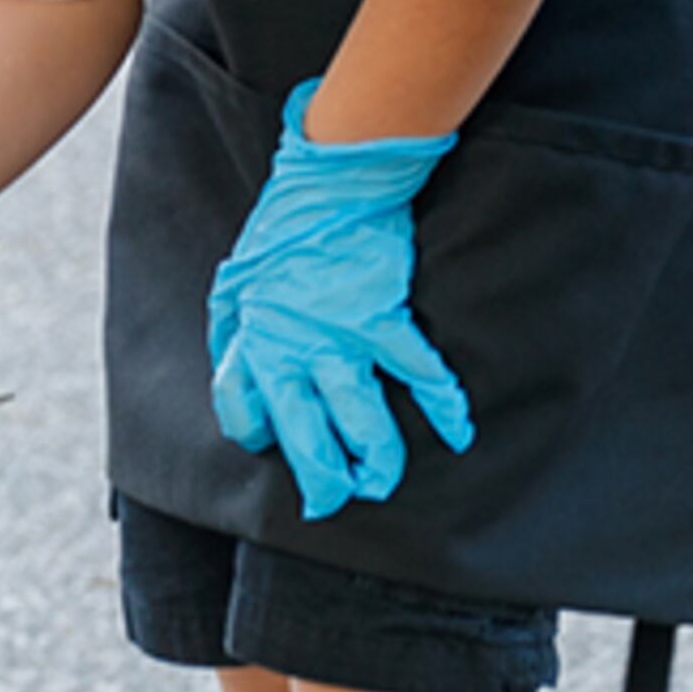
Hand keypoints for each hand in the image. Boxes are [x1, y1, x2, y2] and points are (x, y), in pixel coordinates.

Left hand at [207, 82, 474, 519]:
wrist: (329, 187)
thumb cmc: (278, 234)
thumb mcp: (233, 283)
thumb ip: (235, 328)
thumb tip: (235, 358)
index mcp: (251, 341)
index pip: (242, 409)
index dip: (256, 432)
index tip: (272, 441)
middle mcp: (291, 349)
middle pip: (303, 431)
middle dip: (319, 476)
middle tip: (330, 504)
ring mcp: (339, 338)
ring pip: (360, 416)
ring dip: (376, 457)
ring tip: (383, 484)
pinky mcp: (382, 319)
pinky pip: (417, 371)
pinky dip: (443, 403)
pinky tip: (459, 432)